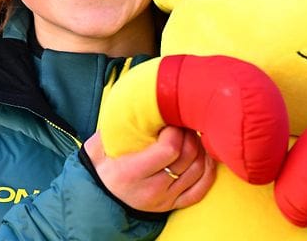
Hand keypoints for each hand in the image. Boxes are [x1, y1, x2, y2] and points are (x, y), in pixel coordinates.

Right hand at [84, 126, 215, 212]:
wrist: (98, 198)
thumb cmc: (100, 166)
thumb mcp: (98, 145)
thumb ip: (114, 126)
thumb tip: (134, 102)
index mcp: (131, 173)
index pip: (169, 149)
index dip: (176, 130)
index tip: (171, 120)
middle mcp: (151, 190)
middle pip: (188, 157)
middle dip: (190, 135)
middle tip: (183, 123)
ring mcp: (164, 200)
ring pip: (198, 170)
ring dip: (200, 148)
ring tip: (191, 135)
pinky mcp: (173, 206)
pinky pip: (201, 190)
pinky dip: (208, 171)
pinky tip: (205, 156)